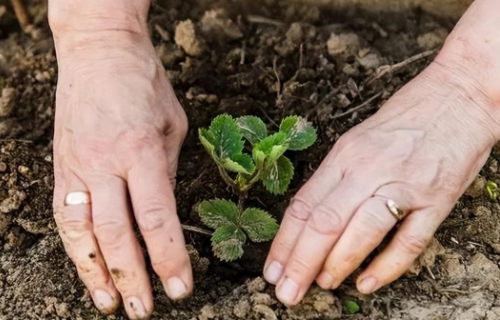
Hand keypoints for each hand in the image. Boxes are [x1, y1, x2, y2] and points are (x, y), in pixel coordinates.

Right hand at [51, 31, 190, 317]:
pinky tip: (87, 270)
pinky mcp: (62, 167)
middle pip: (117, 235)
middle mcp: (105, 164)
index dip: (169, 258)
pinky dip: (76, 249)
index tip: (181, 287)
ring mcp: (77, 167)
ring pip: (83, 233)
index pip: (156, 218)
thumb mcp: (172, 126)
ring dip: (97, 274)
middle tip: (146, 309)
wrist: (99, 52)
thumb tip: (166, 213)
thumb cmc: (145, 85)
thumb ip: (166, 172)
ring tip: (111, 304)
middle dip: (134, 277)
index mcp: (140, 151)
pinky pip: (66, 216)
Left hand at [264, 53, 499, 303]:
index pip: (304, 204)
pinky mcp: (438, 199)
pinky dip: (386, 267)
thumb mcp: (358, 140)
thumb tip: (307, 219)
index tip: (271, 269)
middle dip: (300, 262)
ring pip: (361, 231)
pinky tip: (366, 284)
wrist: (459, 95)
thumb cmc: (404, 119)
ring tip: (320, 285)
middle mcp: (369, 169)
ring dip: (336, 264)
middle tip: (286, 293)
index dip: (284, 242)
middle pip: (324, 222)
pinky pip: (409, 241)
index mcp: (345, 154)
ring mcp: (405, 184)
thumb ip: (335, 178)